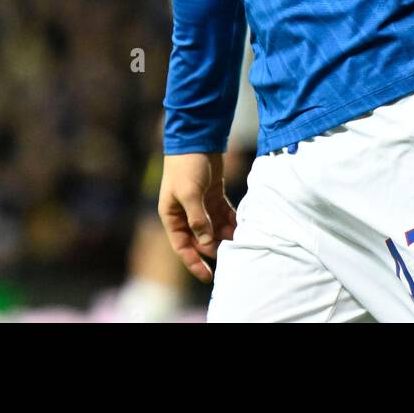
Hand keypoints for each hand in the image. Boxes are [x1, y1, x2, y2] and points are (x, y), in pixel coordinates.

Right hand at [157, 152, 236, 282]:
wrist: (197, 137)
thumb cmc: (187, 166)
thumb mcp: (190, 193)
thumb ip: (198, 219)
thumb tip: (206, 243)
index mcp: (172, 215)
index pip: (182, 246)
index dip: (194, 262)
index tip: (208, 276)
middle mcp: (184, 213)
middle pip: (199, 239)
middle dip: (214, 248)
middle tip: (232, 256)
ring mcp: (200, 204)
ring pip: (214, 228)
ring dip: (225, 235)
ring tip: (241, 241)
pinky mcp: (213, 194)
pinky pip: (223, 214)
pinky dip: (231, 221)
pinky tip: (242, 227)